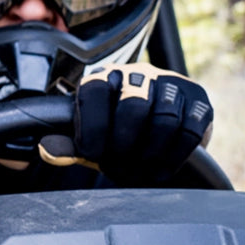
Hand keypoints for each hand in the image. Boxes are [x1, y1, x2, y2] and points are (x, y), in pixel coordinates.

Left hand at [38, 62, 213, 184]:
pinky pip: (189, 131)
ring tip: (136, 171)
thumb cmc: (114, 136)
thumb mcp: (89, 140)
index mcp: (103, 77)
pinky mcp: (198, 101)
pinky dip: (172, 157)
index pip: (95, 91)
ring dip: (148, 154)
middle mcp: (138, 74)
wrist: (154, 134)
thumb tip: (46, 149)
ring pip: (164, 119)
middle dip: (123, 144)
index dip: (92, 126)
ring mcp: (171, 85)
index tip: (91, 153)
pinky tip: (159, 171)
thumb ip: (68, 145)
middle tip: (116, 166)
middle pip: (133, 106)